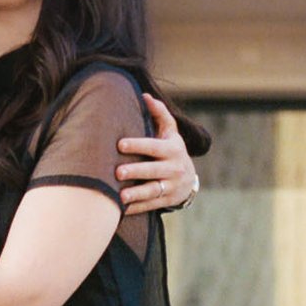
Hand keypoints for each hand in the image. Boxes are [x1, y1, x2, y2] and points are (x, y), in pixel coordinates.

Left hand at [117, 95, 199, 212]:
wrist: (188, 179)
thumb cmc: (171, 150)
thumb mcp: (170, 132)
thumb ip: (159, 114)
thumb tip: (145, 96)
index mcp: (172, 149)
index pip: (154, 146)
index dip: (138, 145)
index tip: (120, 144)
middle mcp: (174, 168)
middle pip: (154, 170)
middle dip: (136, 171)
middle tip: (118, 172)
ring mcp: (171, 186)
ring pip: (153, 190)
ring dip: (136, 194)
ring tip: (120, 196)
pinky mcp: (167, 201)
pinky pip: (151, 205)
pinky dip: (136, 208)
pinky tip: (121, 209)